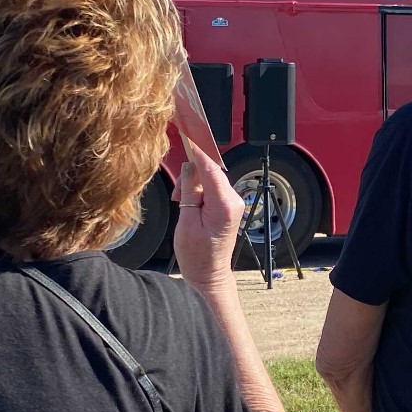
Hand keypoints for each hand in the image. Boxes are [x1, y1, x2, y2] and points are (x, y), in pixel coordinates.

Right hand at [173, 139, 242, 285]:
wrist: (209, 276)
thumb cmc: (197, 256)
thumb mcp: (186, 222)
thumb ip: (189, 192)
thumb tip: (189, 167)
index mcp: (224, 204)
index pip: (211, 168)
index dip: (198, 150)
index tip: (190, 134)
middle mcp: (233, 201)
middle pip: (211, 171)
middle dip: (192, 175)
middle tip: (179, 194)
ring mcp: (233, 203)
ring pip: (210, 179)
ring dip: (193, 185)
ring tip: (182, 204)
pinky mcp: (228, 207)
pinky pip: (212, 189)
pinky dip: (198, 191)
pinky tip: (189, 204)